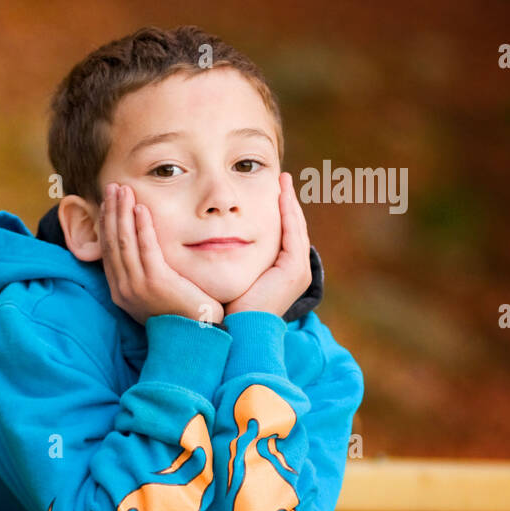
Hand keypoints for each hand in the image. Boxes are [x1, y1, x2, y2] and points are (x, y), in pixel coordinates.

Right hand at [100, 182, 224, 325]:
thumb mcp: (157, 294)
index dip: (107, 224)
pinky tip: (141, 209)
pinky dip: (141, 227)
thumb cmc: (182, 315)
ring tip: (123, 190)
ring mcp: (136, 287)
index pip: (109, 251)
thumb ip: (149, 274)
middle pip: (112, 242)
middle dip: (111, 212)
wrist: (196, 337)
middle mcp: (123, 288)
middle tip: (112, 187)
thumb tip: (148, 253)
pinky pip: (145, 249)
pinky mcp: (154, 283)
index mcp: (122, 291)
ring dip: (122, 213)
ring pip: (123, 242)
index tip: (109, 202)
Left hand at [223, 172, 311, 317]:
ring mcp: (297, 271)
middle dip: (287, 203)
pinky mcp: (293, 271)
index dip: (279, 213)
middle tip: (281, 179)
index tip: (271, 191)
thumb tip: (212, 243)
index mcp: (282, 274)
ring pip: (295, 227)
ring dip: (289, 202)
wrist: (236, 331)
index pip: (283, 236)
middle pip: (293, 228)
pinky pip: (292, 233)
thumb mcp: (230, 277)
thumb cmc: (227, 309)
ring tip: (283, 181)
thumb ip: (230, 260)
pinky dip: (288, 212)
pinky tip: (281, 194)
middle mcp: (295, 271)